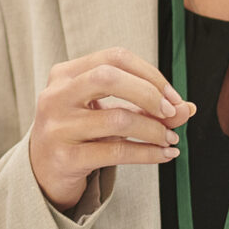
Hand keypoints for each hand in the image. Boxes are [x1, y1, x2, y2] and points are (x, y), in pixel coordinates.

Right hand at [28, 47, 194, 210]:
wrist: (43, 171)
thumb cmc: (80, 133)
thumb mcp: (107, 111)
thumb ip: (145, 106)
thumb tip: (186, 108)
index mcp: (65, 74)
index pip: (115, 57)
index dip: (150, 74)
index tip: (172, 97)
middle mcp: (56, 96)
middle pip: (108, 77)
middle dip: (149, 93)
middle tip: (170, 113)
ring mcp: (58, 127)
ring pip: (118, 119)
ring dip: (154, 130)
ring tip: (170, 139)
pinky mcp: (66, 158)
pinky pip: (117, 151)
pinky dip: (148, 153)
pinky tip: (164, 155)